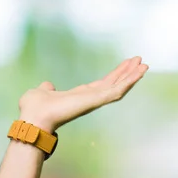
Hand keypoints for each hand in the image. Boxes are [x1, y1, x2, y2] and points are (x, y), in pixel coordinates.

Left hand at [18, 56, 148, 132]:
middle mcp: (89, 99)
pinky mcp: (95, 101)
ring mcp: (93, 101)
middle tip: (140, 61)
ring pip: (119, 87)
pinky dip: (129, 81)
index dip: (113, 75)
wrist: (33, 117)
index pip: (101, 84)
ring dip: (132, 76)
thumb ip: (46, 88)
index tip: (124, 65)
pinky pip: (117, 91)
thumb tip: (47, 86)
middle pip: (113, 83)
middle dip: (126, 73)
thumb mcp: (41, 92)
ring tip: (144, 64)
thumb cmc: (33, 108)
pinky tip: (139, 72)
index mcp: (79, 96)